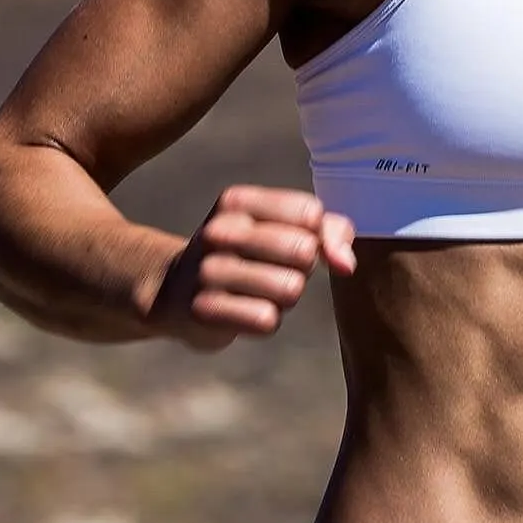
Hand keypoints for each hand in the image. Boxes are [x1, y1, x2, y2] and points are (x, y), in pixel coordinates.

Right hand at [145, 185, 355, 350]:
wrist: (175, 291)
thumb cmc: (247, 254)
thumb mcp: (283, 227)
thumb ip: (330, 231)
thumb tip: (346, 264)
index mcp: (237, 202)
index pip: (310, 213)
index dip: (315, 235)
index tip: (294, 240)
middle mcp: (219, 231)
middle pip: (304, 251)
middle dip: (302, 268)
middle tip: (276, 270)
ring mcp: (208, 271)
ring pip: (290, 289)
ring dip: (285, 297)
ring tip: (259, 291)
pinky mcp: (204, 311)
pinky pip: (267, 320)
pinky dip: (265, 321)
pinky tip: (243, 312)